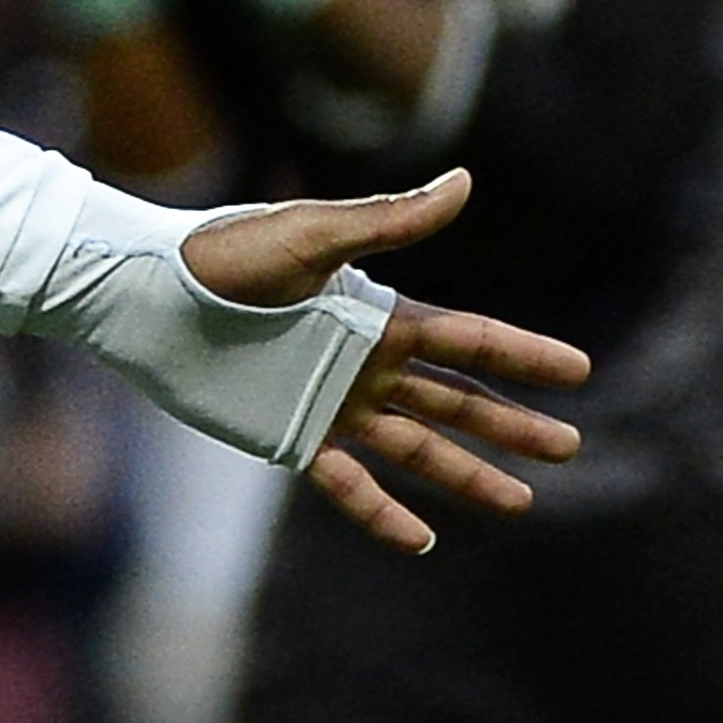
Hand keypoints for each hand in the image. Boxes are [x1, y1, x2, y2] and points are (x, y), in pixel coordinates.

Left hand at [181, 169, 588, 552]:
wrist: (143, 292)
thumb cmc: (218, 254)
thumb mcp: (307, 235)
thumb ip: (386, 220)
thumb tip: (463, 181)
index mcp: (374, 314)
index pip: (466, 339)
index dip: (522, 353)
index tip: (579, 369)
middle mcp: (362, 361)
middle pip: (454, 399)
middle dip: (511, 423)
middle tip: (570, 445)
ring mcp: (329, 401)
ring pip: (417, 446)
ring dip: (468, 474)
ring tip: (522, 501)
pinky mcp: (288, 433)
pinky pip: (347, 483)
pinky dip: (382, 512)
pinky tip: (422, 541)